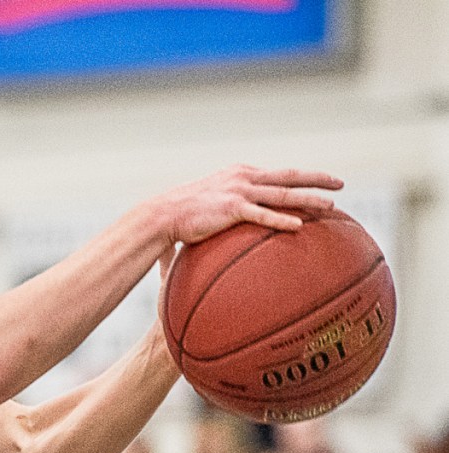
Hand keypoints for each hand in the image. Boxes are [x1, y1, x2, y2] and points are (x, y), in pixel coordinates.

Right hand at [158, 164, 343, 246]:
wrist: (163, 214)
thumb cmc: (183, 216)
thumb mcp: (210, 205)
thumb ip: (228, 210)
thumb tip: (235, 227)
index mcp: (241, 174)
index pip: (279, 174)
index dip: (303, 176)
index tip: (322, 180)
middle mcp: (244, 177)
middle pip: (289, 176)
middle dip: (317, 178)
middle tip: (340, 183)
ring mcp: (239, 191)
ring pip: (282, 194)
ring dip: (308, 198)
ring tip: (330, 204)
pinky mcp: (231, 208)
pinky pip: (263, 215)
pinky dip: (282, 219)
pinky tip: (299, 226)